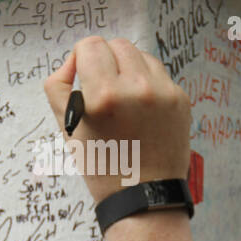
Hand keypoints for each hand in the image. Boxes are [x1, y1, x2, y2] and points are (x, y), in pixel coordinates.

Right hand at [43, 36, 191, 205]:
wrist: (144, 195)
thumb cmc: (102, 166)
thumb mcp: (67, 128)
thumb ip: (59, 86)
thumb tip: (73, 61)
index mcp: (104, 96)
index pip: (90, 45)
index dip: (79, 58)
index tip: (81, 76)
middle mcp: (137, 88)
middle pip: (116, 44)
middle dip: (104, 59)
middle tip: (101, 86)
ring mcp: (164, 92)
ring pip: (140, 54)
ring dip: (126, 67)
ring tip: (121, 95)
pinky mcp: (181, 99)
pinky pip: (159, 72)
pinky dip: (146, 81)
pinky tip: (140, 106)